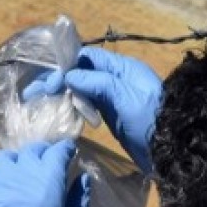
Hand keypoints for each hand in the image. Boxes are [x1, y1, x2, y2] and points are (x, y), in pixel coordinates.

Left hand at [0, 140, 90, 206]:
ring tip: (19, 177)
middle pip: (30, 152)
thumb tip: (82, 178)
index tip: (67, 154)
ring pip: (4, 159)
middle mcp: (20, 178)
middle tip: (45, 166)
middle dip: (41, 155)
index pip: (56, 152)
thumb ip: (79, 203)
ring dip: (15, 164)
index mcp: (48, 186)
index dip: (64, 150)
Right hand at [23, 47, 161, 173]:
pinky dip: (75, 108)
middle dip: (59, 81)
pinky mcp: (113, 116)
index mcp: (122, 68)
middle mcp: (117, 79)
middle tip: (35, 94)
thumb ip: (96, 83)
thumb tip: (69, 76)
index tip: (50, 83)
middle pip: (82, 73)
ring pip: (83, 90)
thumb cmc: (150, 118)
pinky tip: (63, 114)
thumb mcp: (123, 96)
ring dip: (64, 94)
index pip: (88, 58)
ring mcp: (114, 98)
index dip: (67, 67)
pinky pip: (89, 106)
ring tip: (44, 104)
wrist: (171, 149)